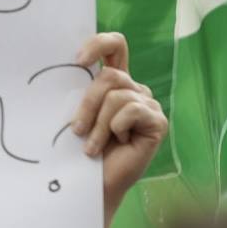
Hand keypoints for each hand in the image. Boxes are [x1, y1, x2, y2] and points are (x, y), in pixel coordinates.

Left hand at [72, 33, 167, 227]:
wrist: (92, 184)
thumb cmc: (80, 150)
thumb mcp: (76, 115)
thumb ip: (79, 91)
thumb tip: (69, 66)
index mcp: (114, 82)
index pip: (115, 45)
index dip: (99, 43)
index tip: (77, 59)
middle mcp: (134, 89)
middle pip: (110, 75)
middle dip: (87, 104)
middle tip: (75, 130)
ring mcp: (148, 105)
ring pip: (117, 96)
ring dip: (98, 124)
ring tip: (92, 146)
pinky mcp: (157, 122)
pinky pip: (131, 111)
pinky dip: (115, 129)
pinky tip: (117, 144)